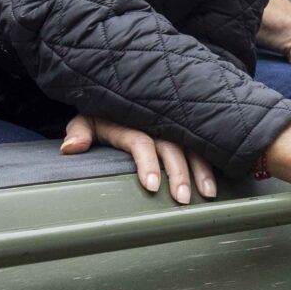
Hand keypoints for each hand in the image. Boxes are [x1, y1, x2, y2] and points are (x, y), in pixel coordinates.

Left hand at [63, 113, 216, 204]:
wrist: (126, 89)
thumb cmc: (106, 112)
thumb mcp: (88, 118)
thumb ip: (79, 131)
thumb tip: (71, 148)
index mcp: (130, 121)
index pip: (140, 142)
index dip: (147, 163)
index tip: (151, 187)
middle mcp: (156, 122)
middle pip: (171, 148)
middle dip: (179, 174)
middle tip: (182, 200)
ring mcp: (175, 124)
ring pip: (193, 147)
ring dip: (202, 171)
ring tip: (208, 194)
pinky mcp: (188, 129)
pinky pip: (203, 144)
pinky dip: (212, 161)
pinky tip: (219, 179)